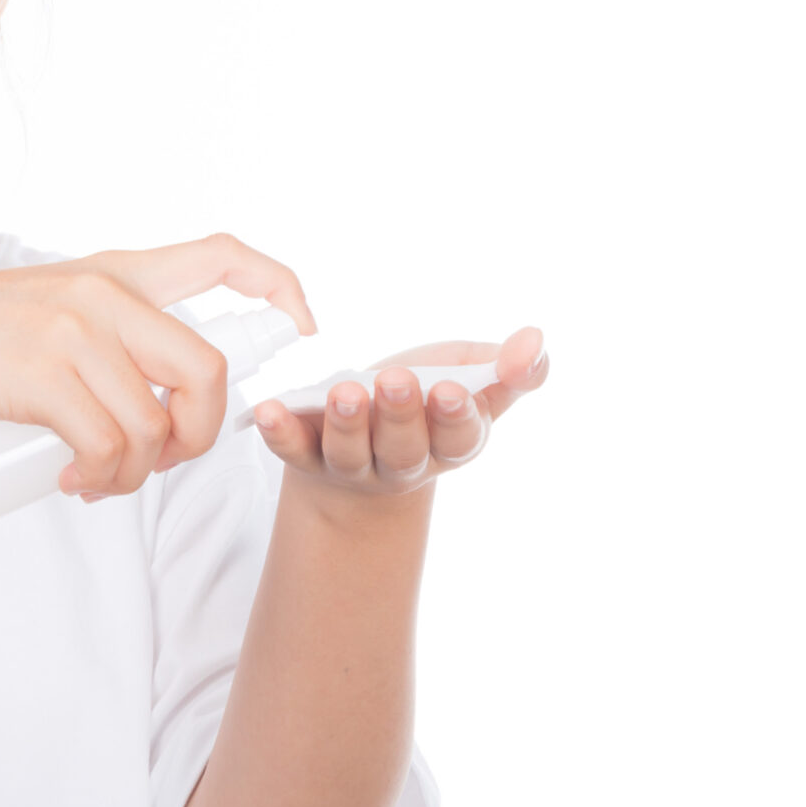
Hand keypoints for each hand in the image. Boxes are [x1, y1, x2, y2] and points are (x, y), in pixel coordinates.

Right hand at [0, 234, 317, 498]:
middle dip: (200, 435)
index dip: (280, 287)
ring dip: (139, 477)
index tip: (303, 328)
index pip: (223, 255)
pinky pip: (110, 446)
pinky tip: (78, 485)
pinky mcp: (44, 374)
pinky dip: (104, 480)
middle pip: (208, 370)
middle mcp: (107, 291)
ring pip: (157, 425)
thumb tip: (164, 407)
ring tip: (101, 481)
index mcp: (118, 270)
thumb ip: (108, 335)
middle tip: (160, 462)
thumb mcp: (54, 311)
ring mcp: (76, 330)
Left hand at [248, 326, 549, 497]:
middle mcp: (405, 463)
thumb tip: (537, 340)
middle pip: (405, 449)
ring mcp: (354, 467)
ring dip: (348, 426)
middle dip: (401, 415)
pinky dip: (281, 434)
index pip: (461, 438)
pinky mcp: (308, 458)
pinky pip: (294, 451)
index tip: (448, 389)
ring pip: (352, 454)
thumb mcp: (470, 377)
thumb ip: (509, 368)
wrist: (368, 435)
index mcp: (452, 444)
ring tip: (344, 393)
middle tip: (395, 381)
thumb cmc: (427, 397)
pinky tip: (268, 411)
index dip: (457, 416)